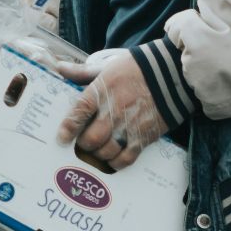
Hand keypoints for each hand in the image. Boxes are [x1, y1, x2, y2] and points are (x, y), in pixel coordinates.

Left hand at [53, 52, 168, 170]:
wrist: (170, 74)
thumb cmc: (135, 69)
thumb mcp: (106, 67)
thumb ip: (82, 72)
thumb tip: (60, 68)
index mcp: (101, 92)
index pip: (78, 113)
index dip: (67, 129)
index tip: (62, 138)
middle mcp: (113, 112)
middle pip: (90, 139)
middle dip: (83, 144)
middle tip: (83, 143)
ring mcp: (129, 126)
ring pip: (106, 151)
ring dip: (98, 154)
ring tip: (97, 151)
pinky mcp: (144, 137)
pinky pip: (126, 158)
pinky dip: (116, 162)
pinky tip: (112, 159)